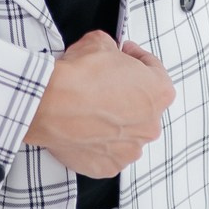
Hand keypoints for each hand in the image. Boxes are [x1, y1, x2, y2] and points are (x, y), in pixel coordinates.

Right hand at [21, 30, 176, 179]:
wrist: (50, 103)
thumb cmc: (79, 76)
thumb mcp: (99, 42)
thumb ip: (112, 48)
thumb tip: (107, 51)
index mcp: (158, 92)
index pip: (156, 72)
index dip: (138, 60)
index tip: (125, 56)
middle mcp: (150, 125)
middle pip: (143, 107)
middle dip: (127, 95)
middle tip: (104, 84)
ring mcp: (130, 149)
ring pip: (126, 134)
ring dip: (113, 122)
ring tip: (90, 110)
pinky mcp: (109, 166)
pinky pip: (107, 152)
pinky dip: (98, 142)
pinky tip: (82, 128)